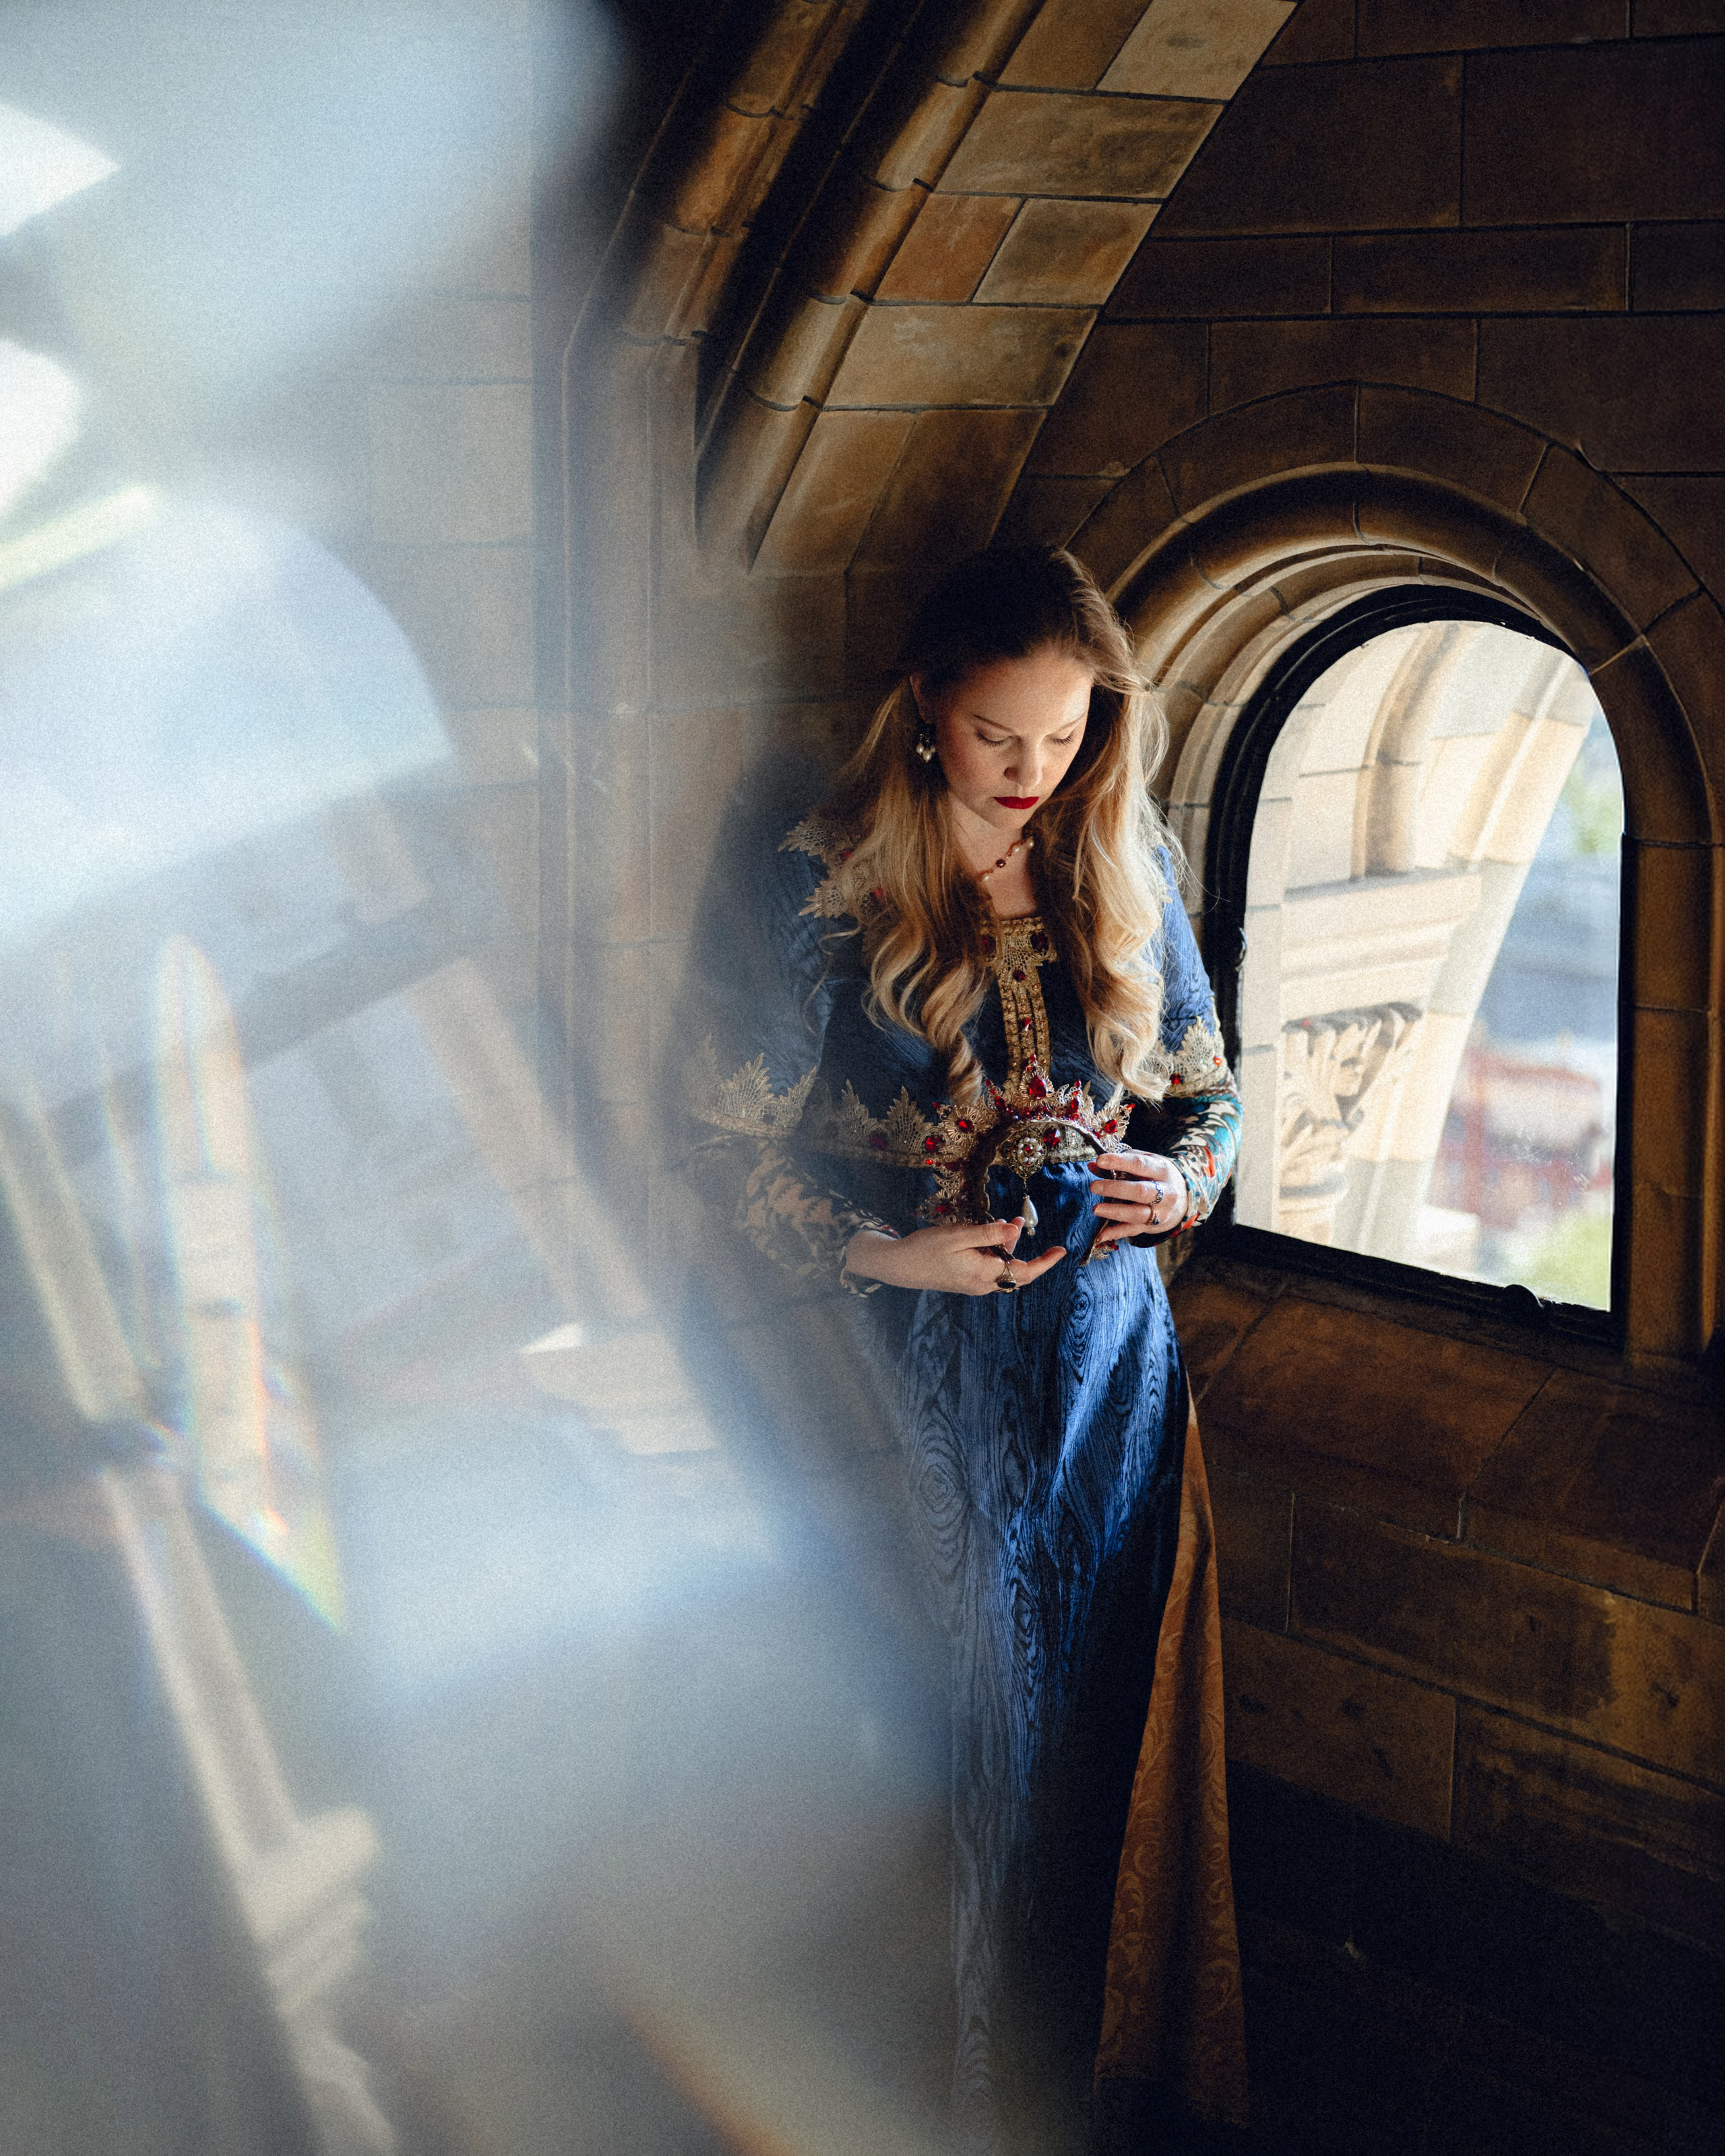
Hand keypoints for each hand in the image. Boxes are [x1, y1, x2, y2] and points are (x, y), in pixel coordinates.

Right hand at [842, 1216, 1065, 1296]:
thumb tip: (1016, 1230)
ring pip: (1003, 1268)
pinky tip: (989, 1235)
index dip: (1046, 1262)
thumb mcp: (958, 1235)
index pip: (1025, 1271)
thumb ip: (989, 1234)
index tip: (1061, 1251)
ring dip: (1007, 1247)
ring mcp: (975, 1285)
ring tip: (1007, 1222)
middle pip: (1018, 1271)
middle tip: (1021, 1221)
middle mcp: (983, 1284)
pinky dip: (995, 1253)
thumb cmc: (925, 1248)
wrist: (899, 1266)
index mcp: (984, 1274)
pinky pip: (991, 1269)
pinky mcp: (967, 1281)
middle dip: (1024, 1248)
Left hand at [1089, 1150, 1190, 1246]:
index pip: (1140, 1165)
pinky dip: (1116, 1233)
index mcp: (1162, 1170)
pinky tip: (1101, 1235)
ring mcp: (1161, 1212)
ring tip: (1096, 1208)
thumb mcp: (1147, 1163)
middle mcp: (1165, 1192)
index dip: (1119, 1162)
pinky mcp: (1154, 1227)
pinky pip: (1133, 1230)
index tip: (1100, 1161)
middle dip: (1115, 1189)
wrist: (1185, 1199)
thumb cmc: (1158, 1177)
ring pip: (1137, 1213)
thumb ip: (1121, 1163)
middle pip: (1140, 1191)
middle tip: (1094, 1186)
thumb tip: (1094, 1165)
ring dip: (1115, 1212)